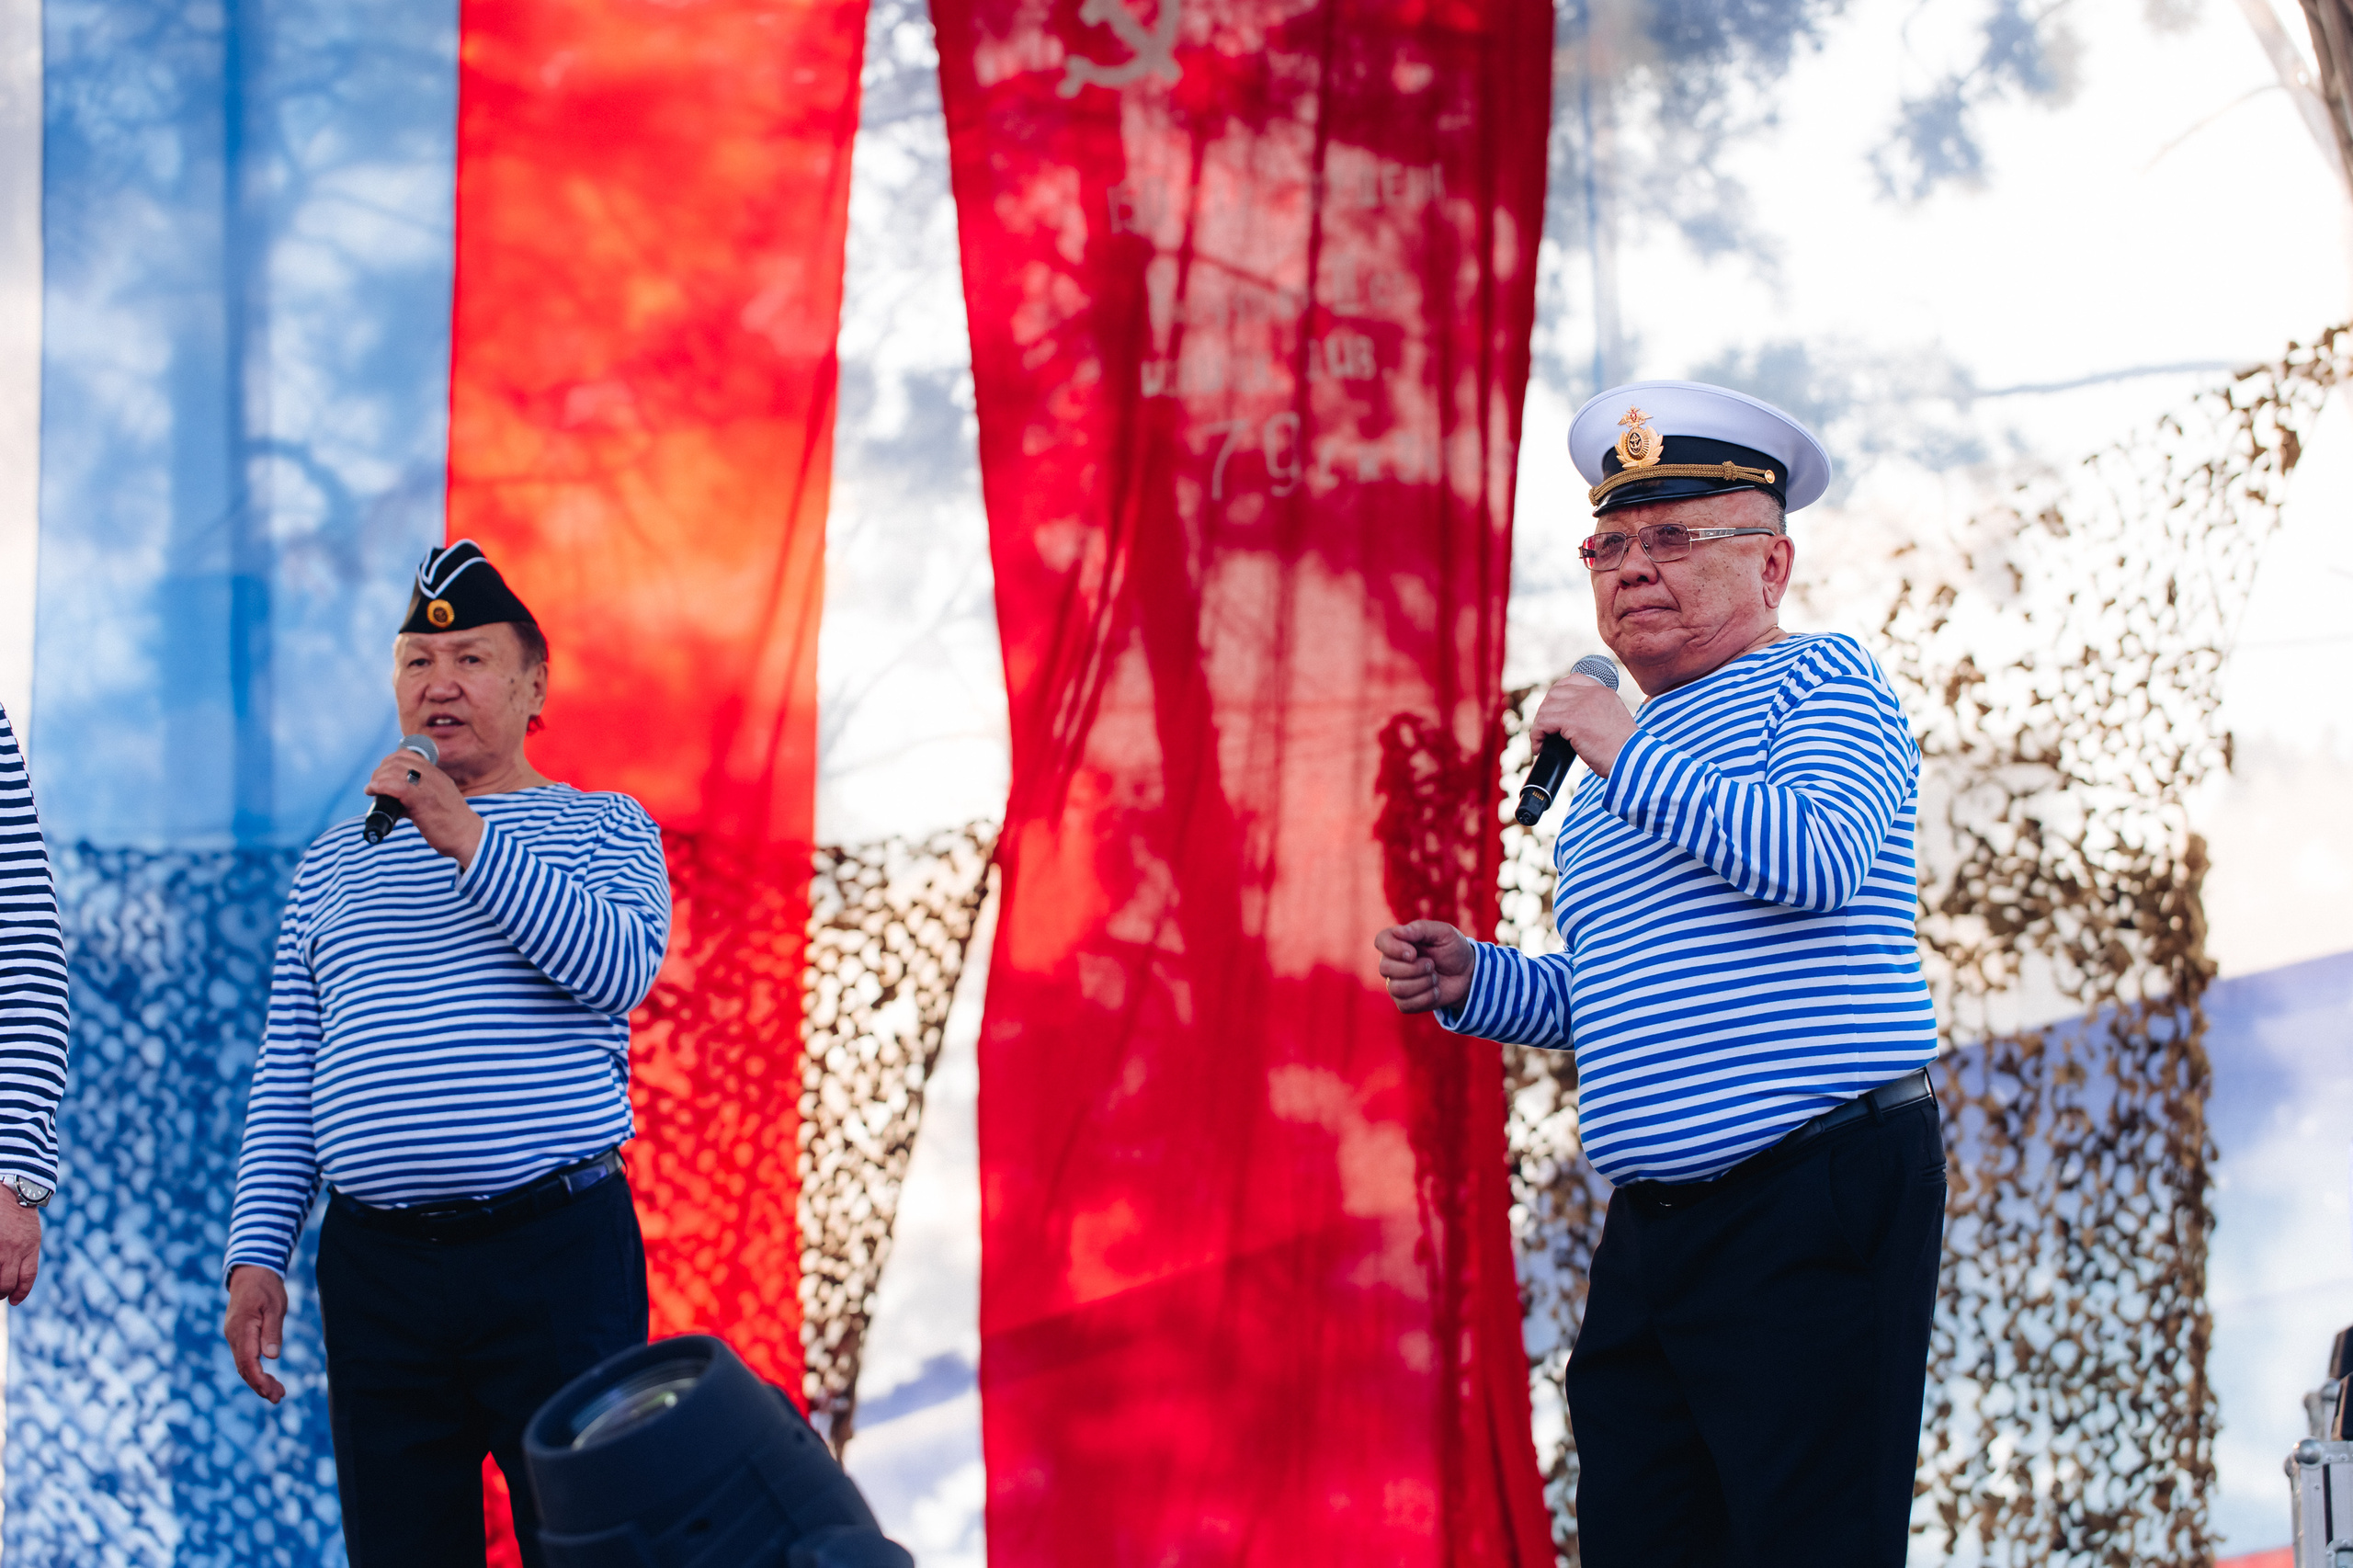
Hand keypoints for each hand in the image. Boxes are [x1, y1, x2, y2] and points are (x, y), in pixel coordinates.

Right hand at [0, 1199, 39, 1304]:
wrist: (12, 1187)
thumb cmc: (19, 1209)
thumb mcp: (30, 1231)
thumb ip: (26, 1252)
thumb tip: (17, 1275)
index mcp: (29, 1245)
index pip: (26, 1277)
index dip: (20, 1292)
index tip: (14, 1300)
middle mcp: (13, 1248)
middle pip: (5, 1283)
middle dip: (0, 1292)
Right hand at [224, 1264, 288, 1403]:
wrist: (251, 1274)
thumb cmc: (266, 1288)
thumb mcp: (275, 1306)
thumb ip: (273, 1330)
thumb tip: (271, 1356)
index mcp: (242, 1329)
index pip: (248, 1361)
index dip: (259, 1379)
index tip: (272, 1392)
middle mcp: (234, 1336)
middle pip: (244, 1368)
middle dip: (260, 1386)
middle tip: (278, 1398)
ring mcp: (234, 1337)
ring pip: (243, 1365)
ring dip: (258, 1381)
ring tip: (277, 1393)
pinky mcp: (238, 1336)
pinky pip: (244, 1358)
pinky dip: (255, 1371)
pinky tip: (267, 1378)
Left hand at [367, 748, 485, 866]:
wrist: (467, 837)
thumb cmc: (450, 824)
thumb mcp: (436, 801)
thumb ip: (417, 796)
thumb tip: (393, 801)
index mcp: (436, 774)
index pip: (407, 755)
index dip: (389, 762)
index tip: (381, 776)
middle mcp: (433, 775)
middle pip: (398, 760)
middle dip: (380, 771)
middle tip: (374, 786)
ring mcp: (428, 786)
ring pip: (396, 769)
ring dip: (378, 778)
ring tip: (372, 790)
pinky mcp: (423, 800)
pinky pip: (397, 785)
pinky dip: (380, 785)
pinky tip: (372, 791)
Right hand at [1374, 920, 1475, 1014]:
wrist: (1467, 975)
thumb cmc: (1453, 950)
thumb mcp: (1444, 933)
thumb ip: (1421, 928)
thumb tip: (1398, 931)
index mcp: (1399, 941)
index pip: (1381, 941)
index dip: (1393, 948)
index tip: (1414, 953)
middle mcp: (1392, 962)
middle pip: (1385, 968)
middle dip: (1414, 969)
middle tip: (1432, 965)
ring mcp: (1395, 983)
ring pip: (1396, 988)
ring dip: (1422, 983)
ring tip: (1434, 977)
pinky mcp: (1404, 1002)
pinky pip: (1405, 1005)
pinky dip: (1426, 998)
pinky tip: (1434, 991)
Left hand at [1531, 670, 1636, 777]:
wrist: (1631, 760)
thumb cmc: (1622, 750)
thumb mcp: (1612, 721)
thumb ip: (1595, 713)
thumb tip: (1570, 723)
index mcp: (1604, 692)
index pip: (1574, 680)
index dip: (1558, 694)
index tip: (1554, 711)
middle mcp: (1592, 694)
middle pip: (1555, 693)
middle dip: (1546, 712)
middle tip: (1545, 731)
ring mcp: (1582, 704)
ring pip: (1546, 708)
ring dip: (1539, 725)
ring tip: (1541, 741)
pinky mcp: (1572, 720)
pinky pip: (1543, 723)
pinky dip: (1537, 735)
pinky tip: (1540, 747)